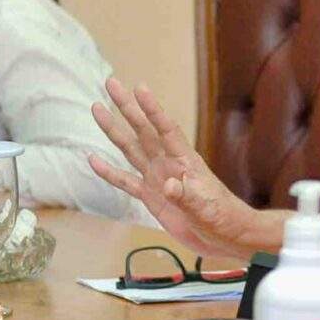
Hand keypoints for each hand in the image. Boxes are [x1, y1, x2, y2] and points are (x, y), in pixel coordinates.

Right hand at [89, 78, 277, 258]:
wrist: (226, 235)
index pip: (166, 129)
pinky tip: (93, 160)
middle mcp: (169, 164)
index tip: (139, 87)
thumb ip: (187, 197)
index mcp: (186, 161)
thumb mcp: (207, 208)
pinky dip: (109, 172)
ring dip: (114, 130)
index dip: (153, 109)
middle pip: (143, 130)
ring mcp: (158, 178)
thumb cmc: (223, 217)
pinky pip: (125, 181)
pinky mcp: (151, 196)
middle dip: (127, 107)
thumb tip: (170, 185)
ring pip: (131, 148)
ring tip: (97, 109)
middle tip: (110, 83)